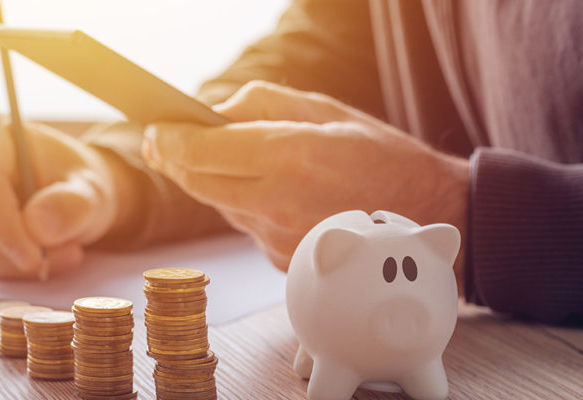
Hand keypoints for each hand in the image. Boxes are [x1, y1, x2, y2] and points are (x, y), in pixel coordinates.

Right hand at [0, 113, 127, 278]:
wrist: (76, 191)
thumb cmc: (81, 182)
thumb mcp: (92, 189)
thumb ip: (73, 204)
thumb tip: (38, 226)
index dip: (3, 224)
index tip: (33, 257)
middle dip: (17, 247)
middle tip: (69, 253)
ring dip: (20, 261)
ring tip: (68, 251)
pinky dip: (16, 268)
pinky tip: (48, 259)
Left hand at [143, 81, 468, 277]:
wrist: (427, 214)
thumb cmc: (378, 154)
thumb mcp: (323, 109)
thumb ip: (261, 104)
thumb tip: (211, 112)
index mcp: (289, 158)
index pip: (202, 151)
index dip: (169, 140)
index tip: (155, 128)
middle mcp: (278, 204)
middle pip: (198, 184)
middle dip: (173, 161)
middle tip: (160, 142)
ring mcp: (279, 239)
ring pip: (220, 206)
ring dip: (210, 181)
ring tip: (222, 156)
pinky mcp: (283, 260)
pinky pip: (246, 226)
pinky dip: (242, 203)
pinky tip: (264, 188)